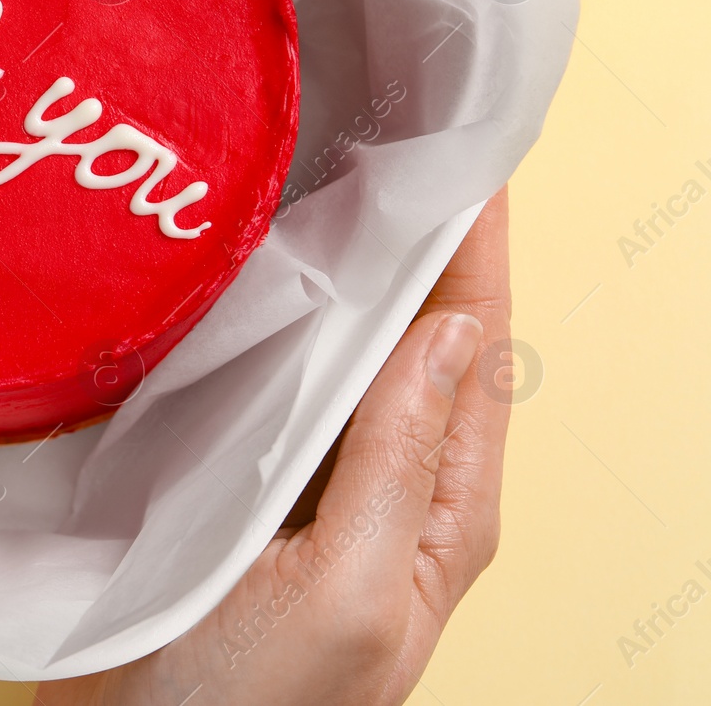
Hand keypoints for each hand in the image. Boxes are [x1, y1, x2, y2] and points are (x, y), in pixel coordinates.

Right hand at [41, 189, 511, 704]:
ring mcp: (309, 479)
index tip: (466, 143)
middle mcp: (387, 486)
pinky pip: (269, 376)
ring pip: (340, 348)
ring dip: (338, 264)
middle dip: (412, 231)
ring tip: (321, 167)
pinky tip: (242, 268)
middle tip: (389, 123)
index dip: (478, 243)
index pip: (478, 346)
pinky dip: (269, 313)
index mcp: (442, 513)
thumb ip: (402, 463)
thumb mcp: (348, 591)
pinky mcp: (237, 475)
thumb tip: (447, 328)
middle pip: (414, 333)